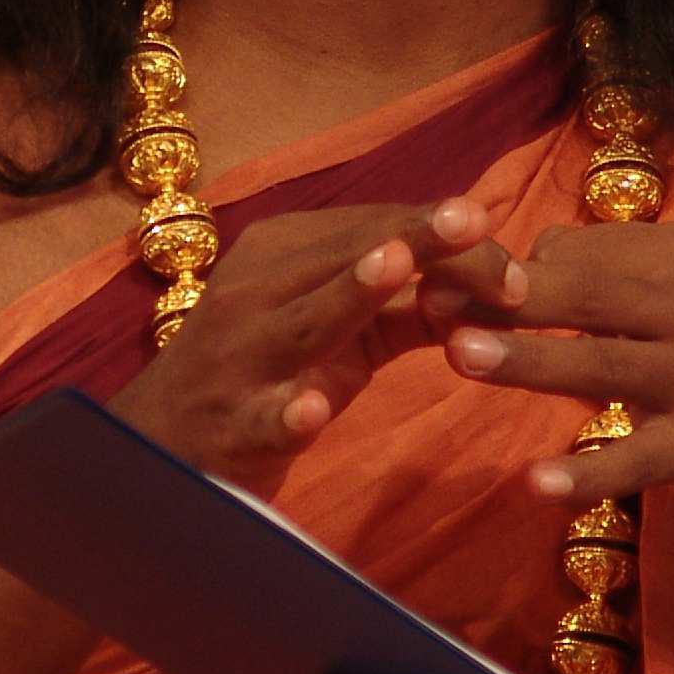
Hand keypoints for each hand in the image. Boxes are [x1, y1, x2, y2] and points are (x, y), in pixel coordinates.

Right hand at [114, 197, 525, 497]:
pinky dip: (286, 414)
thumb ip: (405, 305)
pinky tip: (313, 409)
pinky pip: (262, 419)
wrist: (159, 448)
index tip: (514, 262)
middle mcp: (255, 292)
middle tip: (477, 225)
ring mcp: (238, 360)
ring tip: (396, 266)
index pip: (373, 228)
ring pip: (303, 323)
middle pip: (346, 258)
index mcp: (281, 255)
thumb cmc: (264, 374)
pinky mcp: (229, 428)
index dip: (442, 237)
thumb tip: (494, 282)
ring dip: (348, 293)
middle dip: (417, 245)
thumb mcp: (335, 331)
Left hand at [425, 221, 673, 535]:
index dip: (517, 262)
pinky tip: (537, 484)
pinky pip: (638, 460)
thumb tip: (538, 249)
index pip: (590, 252)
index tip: (450, 269)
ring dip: (529, 362)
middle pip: (588, 298)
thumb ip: (628, 266)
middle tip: (431, 297)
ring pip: (601, 368)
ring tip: (461, 356)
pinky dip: (588, 474)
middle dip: (507, 296)